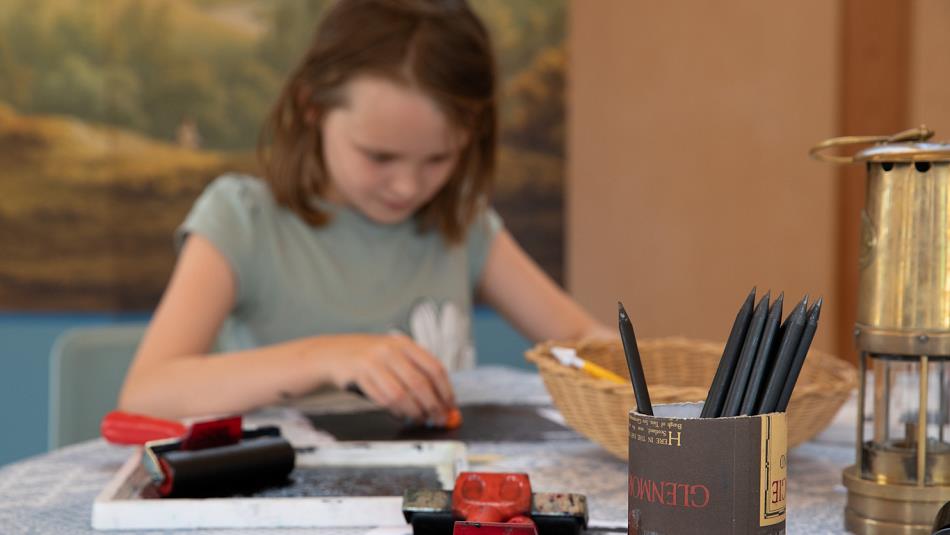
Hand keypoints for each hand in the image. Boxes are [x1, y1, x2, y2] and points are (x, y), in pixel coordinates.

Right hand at [320, 333, 455, 423]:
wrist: (334, 353)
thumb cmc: (371, 359)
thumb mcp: (395, 355)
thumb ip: (416, 373)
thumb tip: (442, 402)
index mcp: (405, 344)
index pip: (434, 368)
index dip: (445, 390)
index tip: (451, 406)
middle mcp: (391, 350)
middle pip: (420, 383)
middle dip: (433, 406)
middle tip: (439, 420)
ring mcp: (373, 362)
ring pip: (401, 395)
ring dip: (414, 412)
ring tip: (419, 419)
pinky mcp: (359, 375)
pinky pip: (382, 400)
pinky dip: (396, 411)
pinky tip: (401, 415)